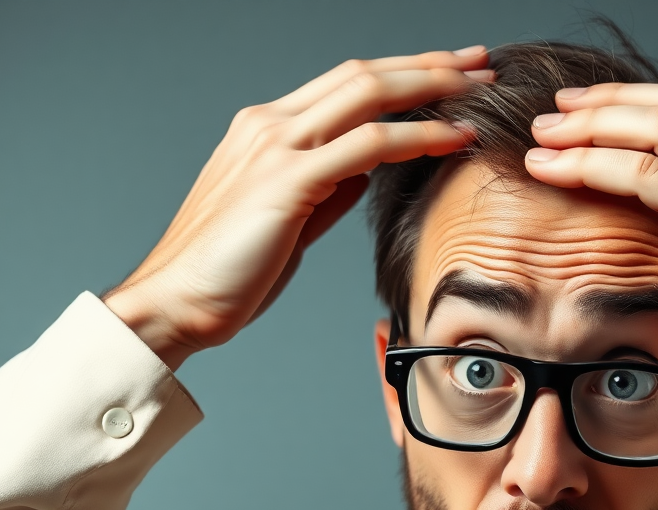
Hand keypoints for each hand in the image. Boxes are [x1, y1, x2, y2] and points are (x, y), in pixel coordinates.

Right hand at [104, 48, 492, 369]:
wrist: (177, 300)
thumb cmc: (230, 273)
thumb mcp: (289, 221)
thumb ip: (326, 190)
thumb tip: (368, 171)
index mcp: (266, 131)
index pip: (346, 85)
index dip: (403, 74)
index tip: (449, 73)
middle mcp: (269, 125)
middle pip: (363, 74)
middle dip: (428, 64)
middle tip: (480, 61)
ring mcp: (276, 146)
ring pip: (368, 94)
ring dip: (432, 87)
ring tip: (480, 87)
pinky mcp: (286, 179)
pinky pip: (367, 145)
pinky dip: (418, 137)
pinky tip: (455, 137)